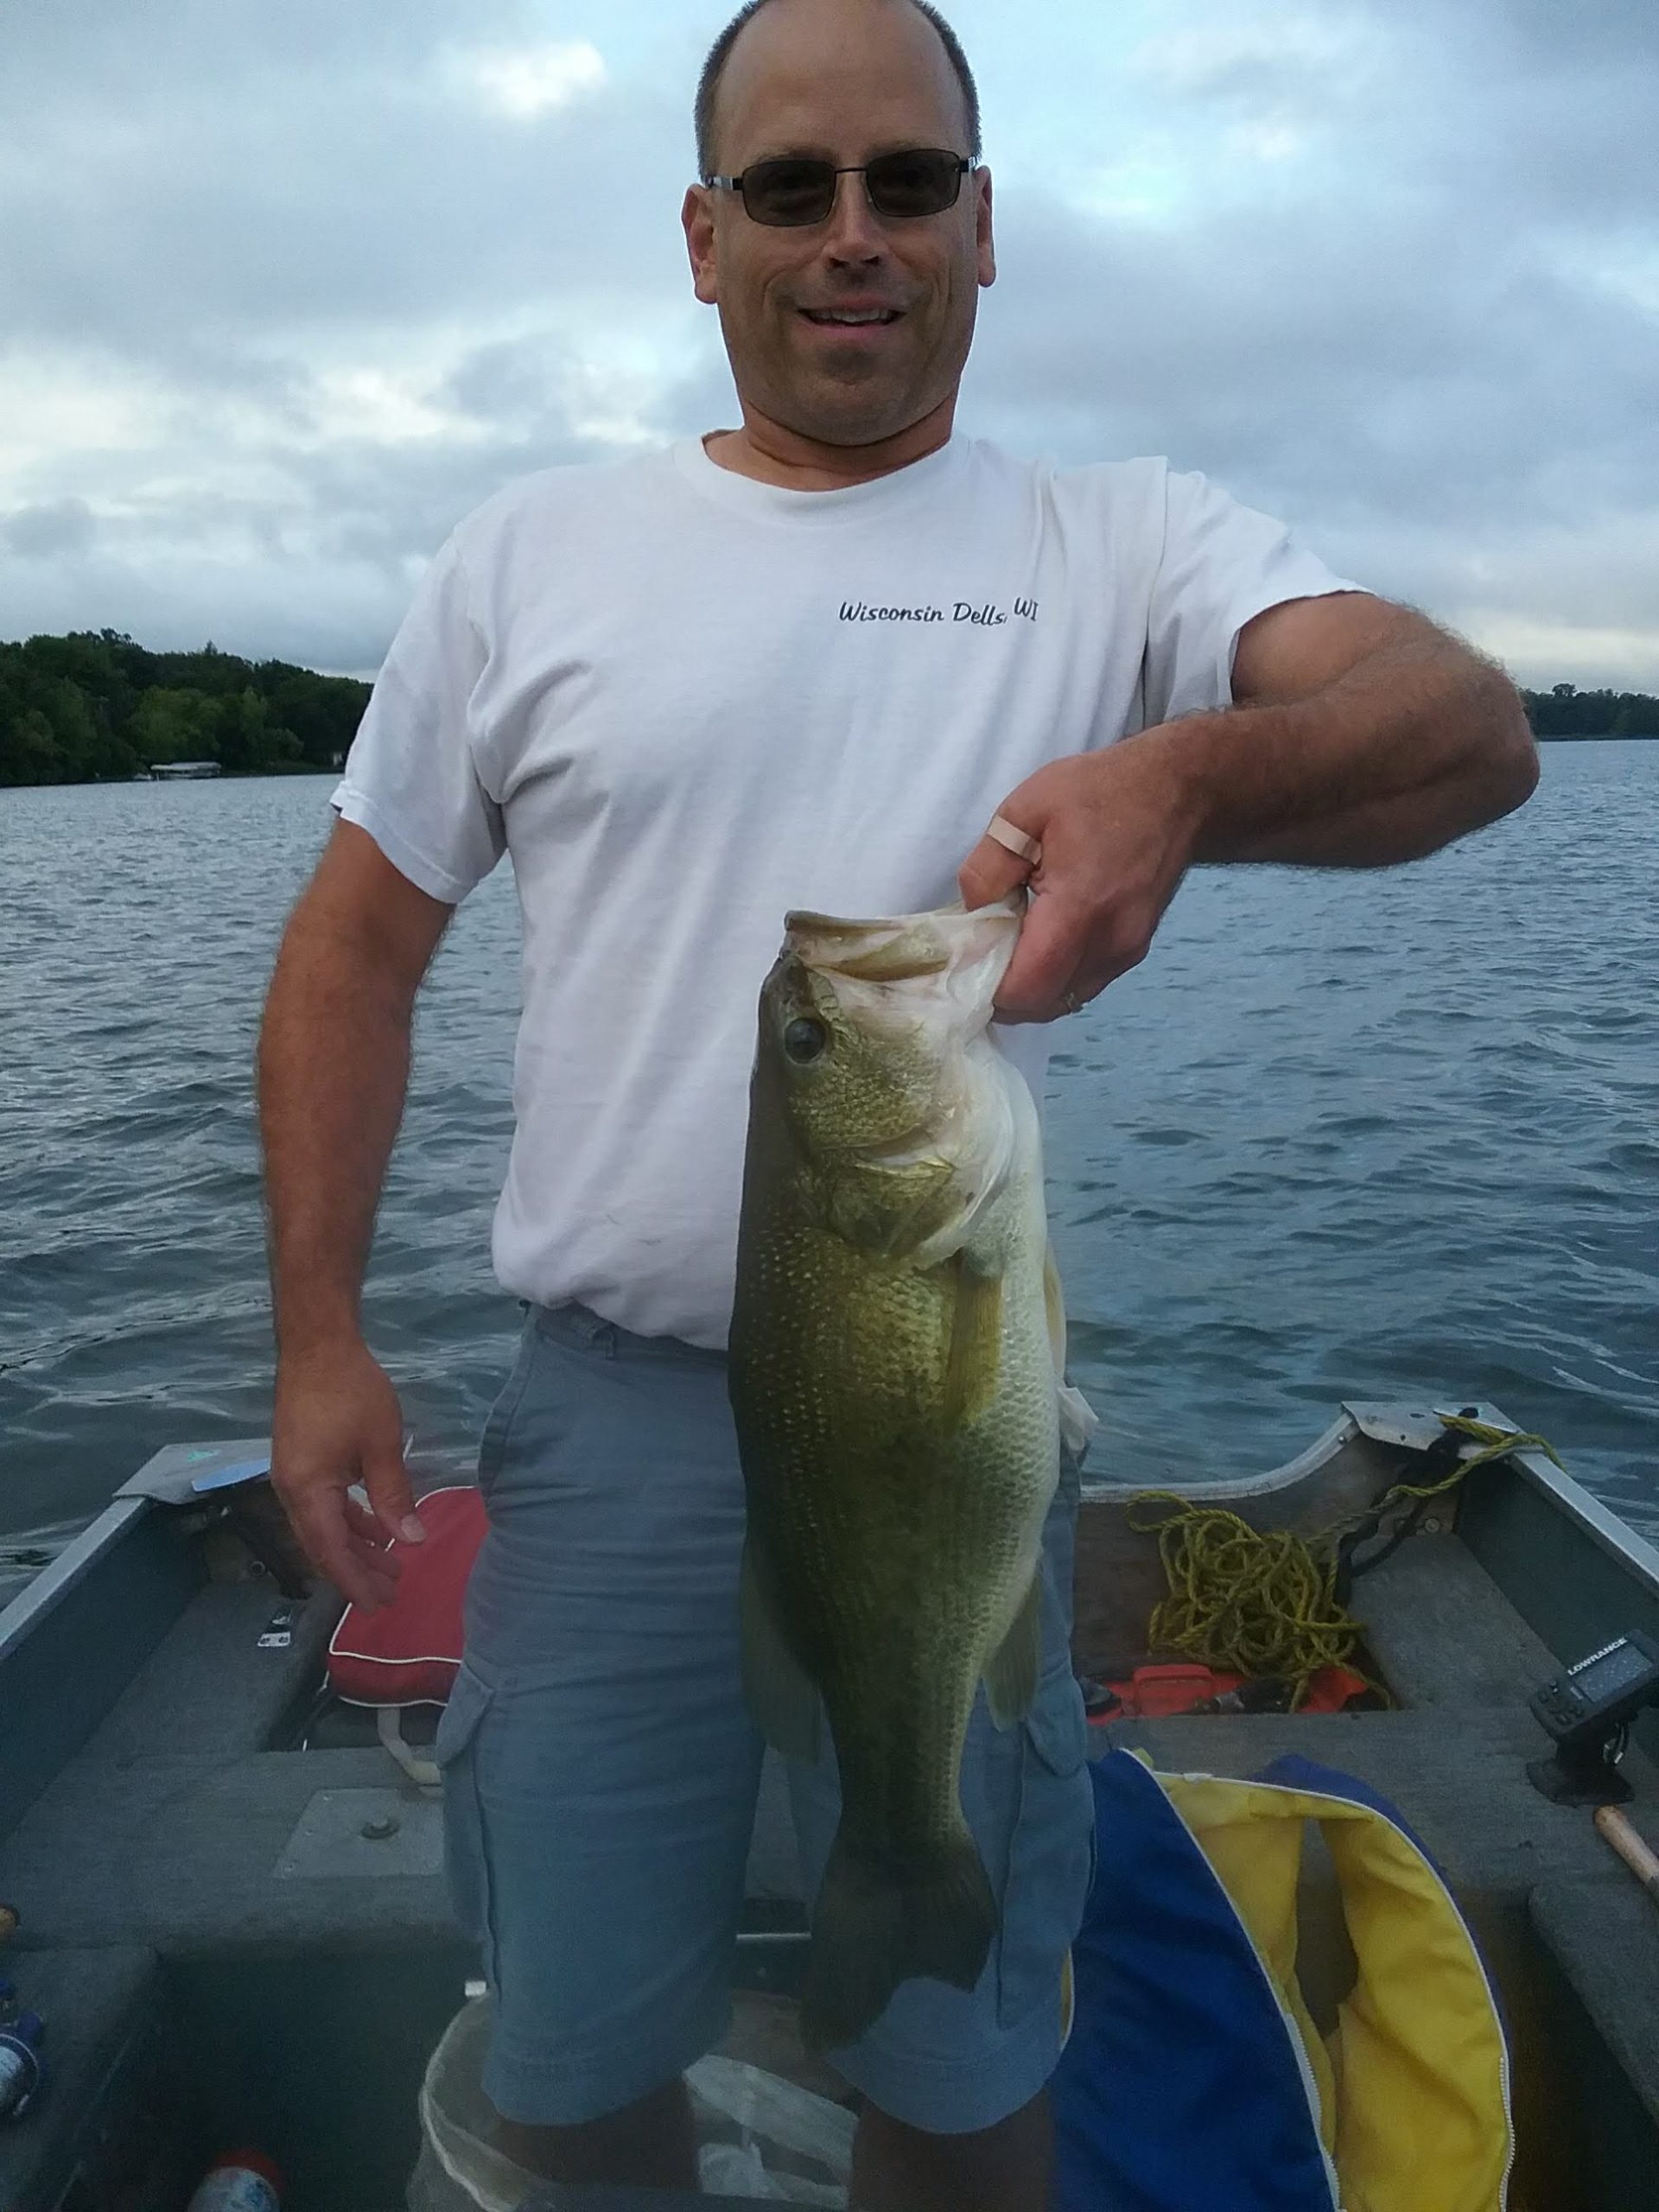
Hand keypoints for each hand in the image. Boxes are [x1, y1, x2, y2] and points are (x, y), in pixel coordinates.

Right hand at [271, 1337, 424, 1612]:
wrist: (317, 1345)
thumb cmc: (351, 1392)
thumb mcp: (381, 1444)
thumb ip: (393, 1495)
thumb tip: (411, 1540)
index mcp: (306, 1491)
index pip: (330, 1551)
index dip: (355, 1581)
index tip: (378, 1604)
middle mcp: (291, 1491)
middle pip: (323, 1545)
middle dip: (357, 1572)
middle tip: (392, 1593)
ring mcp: (293, 1477)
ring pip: (324, 1527)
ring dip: (356, 1547)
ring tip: (391, 1565)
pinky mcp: (301, 1463)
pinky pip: (323, 1506)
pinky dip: (349, 1521)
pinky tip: (375, 1529)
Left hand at [957, 728, 1206, 1022]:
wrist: (1178, 791)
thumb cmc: (1100, 792)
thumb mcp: (1025, 810)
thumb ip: (988, 866)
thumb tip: (971, 913)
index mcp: (1080, 908)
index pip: (1027, 988)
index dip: (986, 989)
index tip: (962, 963)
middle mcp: (1110, 943)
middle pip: (1043, 1005)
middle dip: (1004, 994)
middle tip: (979, 955)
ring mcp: (1127, 952)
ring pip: (1064, 1000)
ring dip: (1030, 988)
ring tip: (1010, 945)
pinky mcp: (1135, 950)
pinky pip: (1084, 984)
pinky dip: (1055, 977)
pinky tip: (1041, 941)